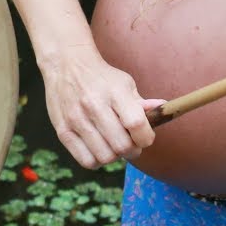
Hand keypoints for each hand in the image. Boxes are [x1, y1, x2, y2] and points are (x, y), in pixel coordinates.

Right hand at [39, 50, 165, 168]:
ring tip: (114, 146)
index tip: (146, 137)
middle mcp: (94, 106)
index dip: (146, 137)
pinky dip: (98, 161)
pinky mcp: (62, 131)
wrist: (67, 65)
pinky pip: (87, 161)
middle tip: (132, 144)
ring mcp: (76, 119)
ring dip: (115, 156)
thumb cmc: (101, 77)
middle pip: (122, 145)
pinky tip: (99, 149)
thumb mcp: (125, 83)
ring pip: (105, 157)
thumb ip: (142, 103)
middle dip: (133, 150)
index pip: (136, 124)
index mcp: (114, 92)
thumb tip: (163, 110)